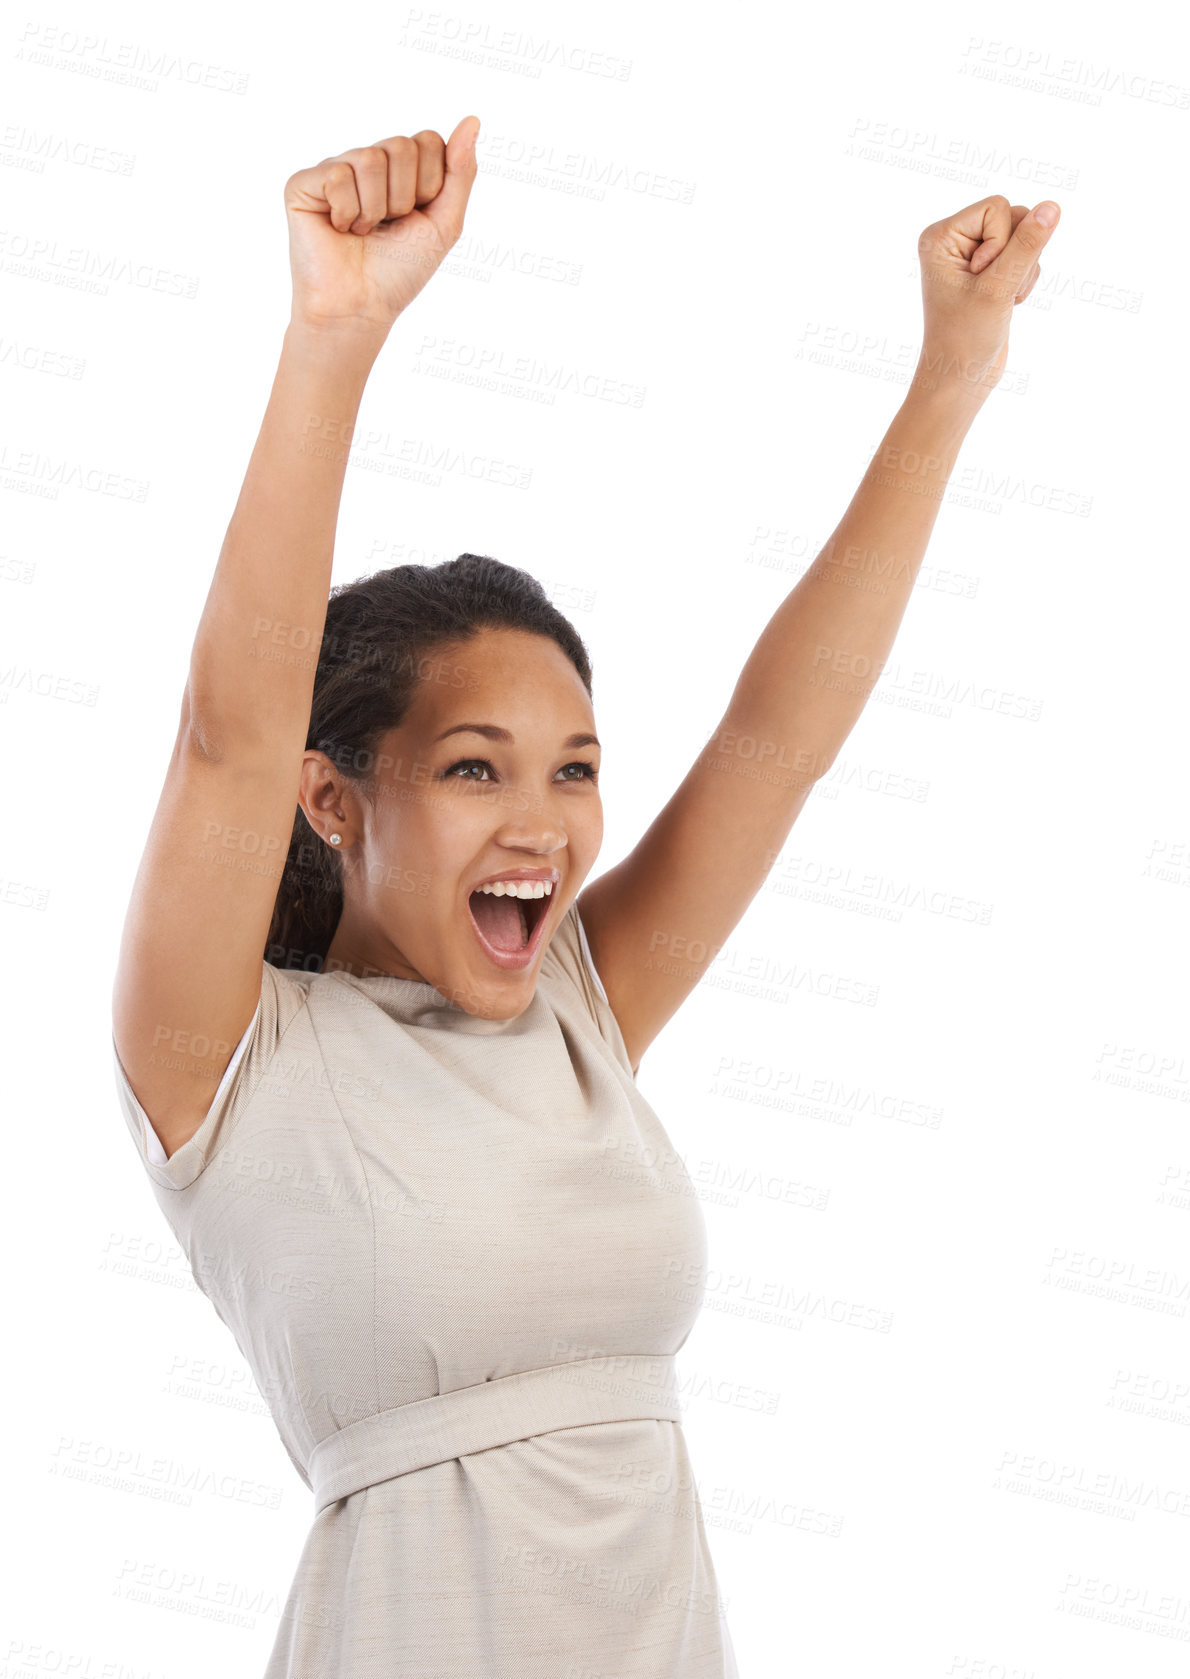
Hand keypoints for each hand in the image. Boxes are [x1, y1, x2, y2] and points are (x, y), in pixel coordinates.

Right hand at [284, 116, 480, 334]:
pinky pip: (337, 175)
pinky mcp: (303, 183)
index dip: (429, 186)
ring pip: (371, 158)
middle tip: (386, 227)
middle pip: (401, 145)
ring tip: (362, 232)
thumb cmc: (400, 272)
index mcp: (400, 169)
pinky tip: (338, 229)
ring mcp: (334, 169)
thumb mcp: (444, 223)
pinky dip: (347, 212)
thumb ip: (461, 172)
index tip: (415, 217)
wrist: (362, 307)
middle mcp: (367, 163)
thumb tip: (473, 120)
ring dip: (375, 209)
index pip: (428, 141)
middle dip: (403, 198)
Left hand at [914, 194, 1059, 400]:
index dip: (1002, 243)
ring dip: (1023, 270)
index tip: (980, 278)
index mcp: (941, 236)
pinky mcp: (991, 269)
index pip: (997, 206)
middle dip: (1017, 256)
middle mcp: (954, 239)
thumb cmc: (967, 338)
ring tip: (1000, 299)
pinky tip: (1006, 303)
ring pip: (1025, 236)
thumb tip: (1052, 207)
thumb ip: (1027, 245)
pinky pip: (1027, 255)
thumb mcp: (999, 288)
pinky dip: (1024, 280)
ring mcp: (973, 253)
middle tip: (993, 291)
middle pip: (1014, 216)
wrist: (961, 378)